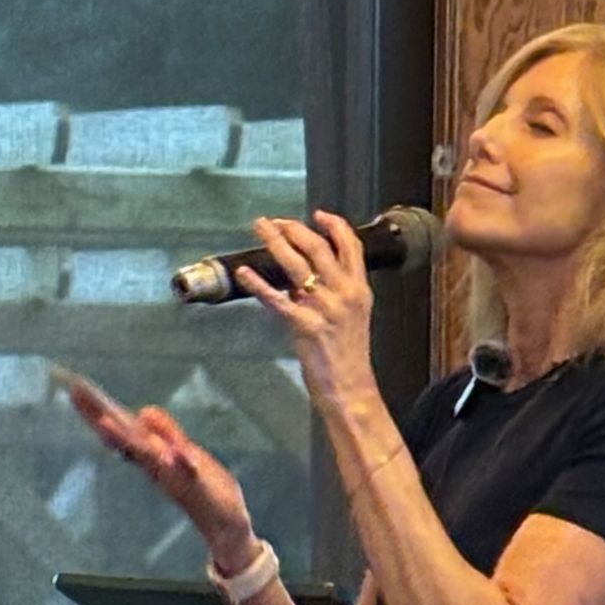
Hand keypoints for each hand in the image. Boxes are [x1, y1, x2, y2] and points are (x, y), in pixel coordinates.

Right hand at [62, 382, 255, 570]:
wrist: (228, 531)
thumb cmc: (207, 492)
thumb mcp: (187, 452)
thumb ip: (167, 433)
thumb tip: (144, 409)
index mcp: (156, 456)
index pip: (124, 427)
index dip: (99, 408)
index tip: (75, 386)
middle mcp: (159, 467)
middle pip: (126, 437)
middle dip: (100, 416)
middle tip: (75, 393)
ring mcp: (177, 480)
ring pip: (148, 457)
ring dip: (127, 441)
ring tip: (104, 423)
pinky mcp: (201, 493)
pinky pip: (189, 476)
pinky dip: (180, 464)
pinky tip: (170, 454)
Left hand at [233, 210, 377, 412]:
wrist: (351, 388)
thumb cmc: (349, 356)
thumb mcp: (350, 317)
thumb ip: (331, 293)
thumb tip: (301, 279)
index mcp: (359, 290)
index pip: (351, 246)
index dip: (334, 225)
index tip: (318, 215)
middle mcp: (344, 294)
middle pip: (318, 248)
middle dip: (293, 228)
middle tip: (275, 221)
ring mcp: (325, 309)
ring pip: (297, 265)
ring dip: (275, 242)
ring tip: (261, 229)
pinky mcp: (305, 326)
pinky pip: (277, 299)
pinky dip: (258, 284)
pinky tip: (245, 273)